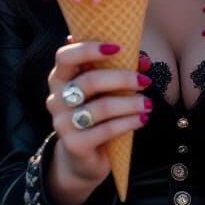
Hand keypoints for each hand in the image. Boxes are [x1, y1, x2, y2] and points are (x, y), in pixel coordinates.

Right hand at [44, 40, 150, 204]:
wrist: (83, 157)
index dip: (88, 49)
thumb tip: (143, 60)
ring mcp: (62, 123)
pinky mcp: (74, 144)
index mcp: (59, 79)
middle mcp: (55, 99)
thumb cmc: (96, 114)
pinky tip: (141, 119)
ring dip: (129, 103)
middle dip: (121, 78)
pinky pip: (106, 130)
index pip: (65, 57)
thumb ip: (117, 71)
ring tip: (148, 104)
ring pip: (101, 107)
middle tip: (144, 81)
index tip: (117, 47)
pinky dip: (128, 123)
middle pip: (89, 81)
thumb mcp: (102, 91)